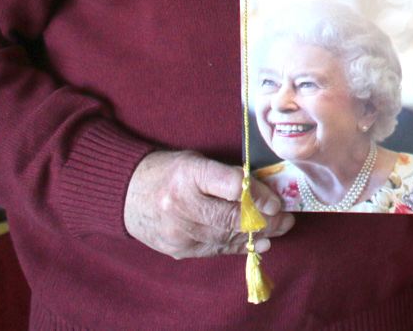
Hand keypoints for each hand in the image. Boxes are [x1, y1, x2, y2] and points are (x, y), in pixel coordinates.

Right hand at [123, 150, 293, 258]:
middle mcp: (182, 205)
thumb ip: (227, 175)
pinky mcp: (178, 250)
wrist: (126, 195)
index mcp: (189, 174)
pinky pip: (216, 249)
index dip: (260, 196)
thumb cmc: (169, 172)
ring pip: (228, 237)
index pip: (233, 187)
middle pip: (233, 218)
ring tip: (279, 229)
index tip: (278, 201)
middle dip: (266, 220)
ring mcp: (179, 231)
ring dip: (259, 235)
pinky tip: (258, 242)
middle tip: (287, 218)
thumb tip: (265, 189)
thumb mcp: (196, 161)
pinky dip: (239, 245)